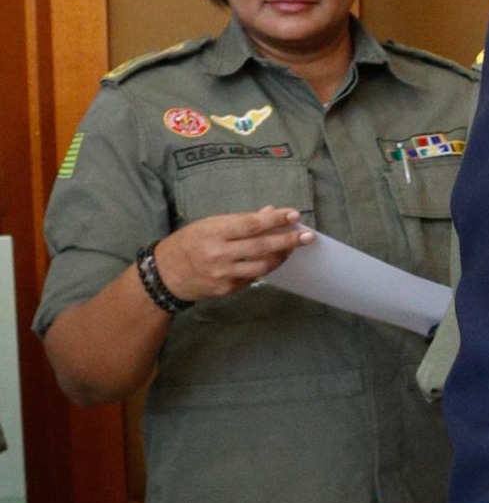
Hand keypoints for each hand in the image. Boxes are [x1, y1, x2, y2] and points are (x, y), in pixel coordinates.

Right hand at [151, 206, 311, 302]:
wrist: (167, 274)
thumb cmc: (190, 243)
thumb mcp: (210, 224)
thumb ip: (240, 221)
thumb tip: (270, 213)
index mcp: (215, 232)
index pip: (251, 225)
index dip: (275, 220)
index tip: (294, 216)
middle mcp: (220, 254)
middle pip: (262, 247)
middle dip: (288, 241)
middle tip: (308, 236)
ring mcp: (225, 274)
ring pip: (262, 266)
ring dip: (280, 257)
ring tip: (291, 248)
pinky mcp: (228, 289)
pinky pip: (253, 278)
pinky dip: (264, 268)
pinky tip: (270, 260)